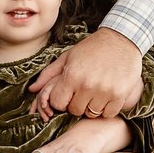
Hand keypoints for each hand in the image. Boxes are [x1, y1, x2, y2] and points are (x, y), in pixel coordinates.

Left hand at [30, 28, 144, 119]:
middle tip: (83, 91)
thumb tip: (32, 89)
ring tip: (96, 91)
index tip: (68, 93)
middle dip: (77, 103)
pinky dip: (107, 108)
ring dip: (92, 106)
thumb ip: (49, 74)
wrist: (121, 39)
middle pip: (75, 110)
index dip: (61, 100)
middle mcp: (87, 85)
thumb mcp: (68, 56)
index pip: (58, 104)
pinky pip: (108, 113)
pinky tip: (107, 95)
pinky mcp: (119, 95)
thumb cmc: (92, 48)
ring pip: (92, 113)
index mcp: (72, 76)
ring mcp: (104, 91)